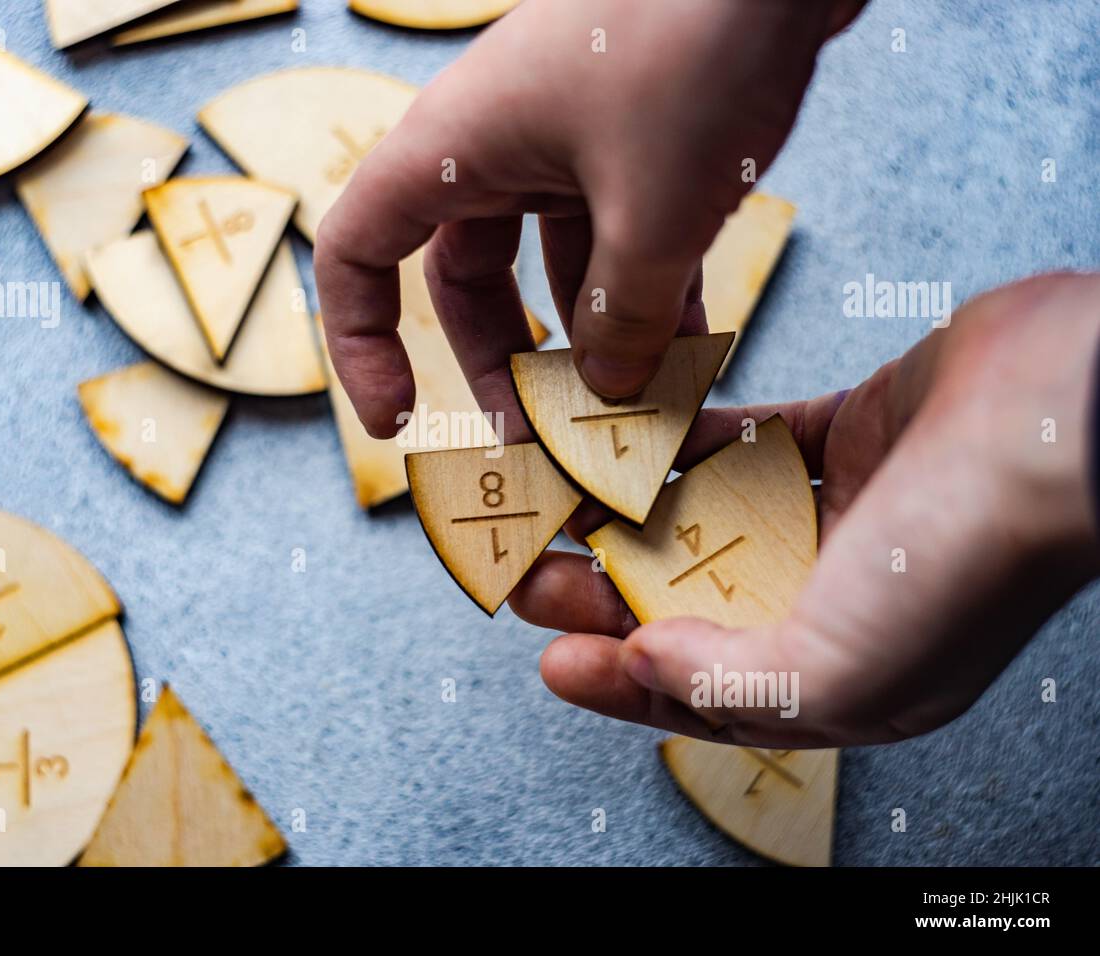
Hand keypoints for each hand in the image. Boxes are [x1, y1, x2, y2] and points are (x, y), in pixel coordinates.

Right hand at [316, 0, 864, 441]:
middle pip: (465, 280)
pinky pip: (619, 238)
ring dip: (585, 341)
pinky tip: (690, 355)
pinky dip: (643, 296)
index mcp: (452, 152)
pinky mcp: (633, 137)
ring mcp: (568, 139)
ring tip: (632, 418)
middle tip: (544, 440)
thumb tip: (609, 393)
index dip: (360, 346)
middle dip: (501, 365)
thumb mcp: (653, 213)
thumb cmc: (691, 42)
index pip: (356, 255)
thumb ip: (621, 320)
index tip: (399, 420)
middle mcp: (496, 147)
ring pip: (551, 268)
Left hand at [510, 273, 1099, 746]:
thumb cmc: (967, 557)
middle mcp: (844, 596)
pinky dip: (686, 440)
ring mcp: (844, 509)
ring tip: (558, 498)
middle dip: (607, 591)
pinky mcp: (848, 429)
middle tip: (528, 570)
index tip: (551, 658)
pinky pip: (744, 439)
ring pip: (709, 518)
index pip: (711, 696)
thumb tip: (644, 663)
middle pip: (693, 602)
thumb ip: (732, 682)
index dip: (624, 684)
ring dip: (634, 511)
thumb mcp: (841, 670)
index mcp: (850, 677)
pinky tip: (626, 439)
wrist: (1066, 415)